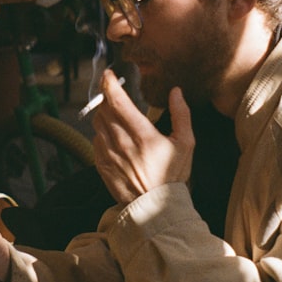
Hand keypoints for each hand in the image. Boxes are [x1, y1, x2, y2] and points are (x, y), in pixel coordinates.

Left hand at [91, 69, 194, 203]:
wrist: (155, 207)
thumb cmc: (173, 175)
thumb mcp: (186, 144)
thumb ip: (181, 114)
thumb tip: (176, 91)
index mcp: (142, 135)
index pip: (117, 102)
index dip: (110, 84)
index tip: (109, 74)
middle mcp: (121, 143)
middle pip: (104, 109)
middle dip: (108, 98)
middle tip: (117, 95)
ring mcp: (108, 155)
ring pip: (98, 123)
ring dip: (104, 114)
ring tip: (117, 116)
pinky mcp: (101, 165)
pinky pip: (95, 140)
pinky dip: (102, 133)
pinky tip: (115, 137)